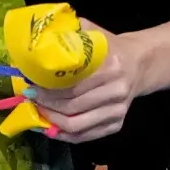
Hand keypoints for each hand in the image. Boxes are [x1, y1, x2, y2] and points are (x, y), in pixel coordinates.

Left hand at [32, 24, 143, 142]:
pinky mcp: (117, 125)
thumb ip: (70, 33)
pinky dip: (64, 135)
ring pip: (77, 125)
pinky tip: (51, 126)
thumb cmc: (109, 47)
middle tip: (30, 99)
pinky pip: (86, 136)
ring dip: (52, 121)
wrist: (139, 63)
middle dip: (46, 105)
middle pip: (73, 107)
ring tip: (37, 111)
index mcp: (110, 66)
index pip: (73, 86)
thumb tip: (40, 40)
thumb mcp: (93, 33)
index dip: (48, 90)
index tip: (31, 86)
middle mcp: (116, 91)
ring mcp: (118, 111)